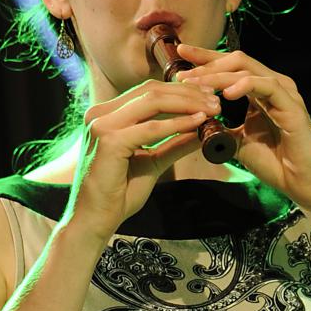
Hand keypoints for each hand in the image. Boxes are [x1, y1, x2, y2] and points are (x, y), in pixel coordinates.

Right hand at [64, 77, 221, 242]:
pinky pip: (151, 128)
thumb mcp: (152, 162)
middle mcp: (100, 113)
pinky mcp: (109, 140)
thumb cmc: (118, 194)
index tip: (208, 97)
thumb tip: (202, 131)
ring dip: (187, 103)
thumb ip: (173, 144)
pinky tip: (198, 123)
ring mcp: (102, 124)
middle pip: (151, 90)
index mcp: (106, 115)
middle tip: (216, 101)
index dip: (180, 91)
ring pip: (153, 101)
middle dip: (188, 93)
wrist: (94, 220)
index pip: (147, 92)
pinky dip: (178, 124)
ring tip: (212, 110)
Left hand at [175, 43, 310, 212]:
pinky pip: (267, 86)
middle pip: (237, 60)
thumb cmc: (275, 164)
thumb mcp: (238, 142)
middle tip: (181, 73)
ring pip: (248, 70)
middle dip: (207, 64)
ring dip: (218, 75)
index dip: (205, 59)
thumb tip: (194, 121)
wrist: (302, 185)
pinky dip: (245, 85)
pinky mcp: (292, 106)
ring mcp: (284, 93)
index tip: (180, 54)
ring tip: (196, 83)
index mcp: (260, 91)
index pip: (230, 66)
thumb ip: (220, 127)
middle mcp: (273, 86)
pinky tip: (226, 93)